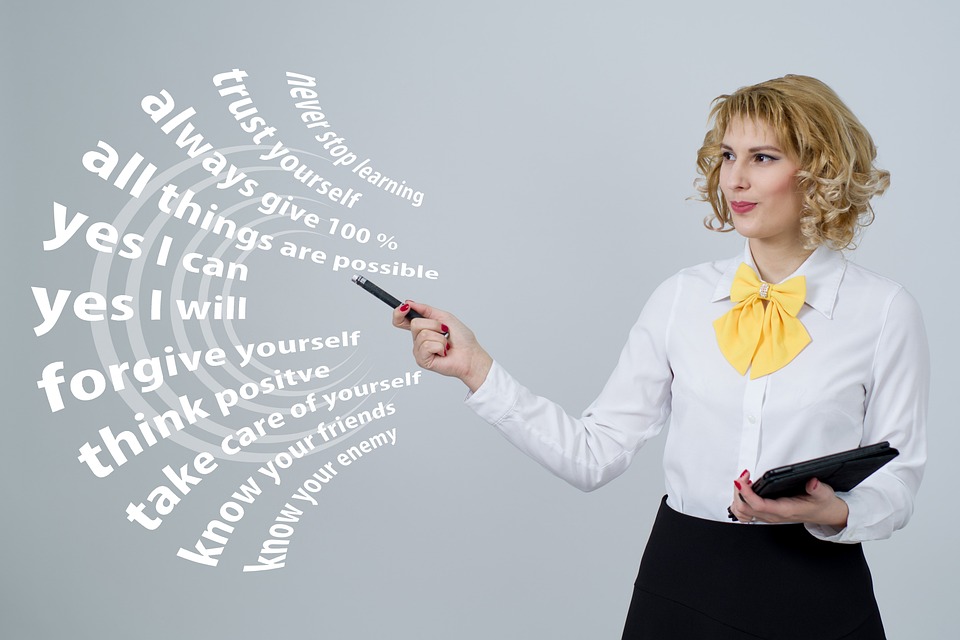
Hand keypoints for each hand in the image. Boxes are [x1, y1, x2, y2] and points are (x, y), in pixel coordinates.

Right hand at [392, 300, 492, 391]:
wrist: (471, 355)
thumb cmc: (462, 339)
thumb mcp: (444, 317)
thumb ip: (426, 309)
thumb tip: (409, 303)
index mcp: (422, 328)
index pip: (401, 320)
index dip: (399, 313)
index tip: (404, 307)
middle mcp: (418, 339)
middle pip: (414, 323)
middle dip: (434, 324)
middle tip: (444, 331)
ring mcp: (419, 350)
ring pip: (422, 334)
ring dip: (439, 337)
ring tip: (446, 344)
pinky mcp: (422, 360)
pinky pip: (426, 346)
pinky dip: (439, 346)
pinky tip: (443, 352)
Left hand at [728, 470, 848, 527]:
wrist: (825, 514)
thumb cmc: (822, 504)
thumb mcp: (824, 494)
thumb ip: (817, 488)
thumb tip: (812, 482)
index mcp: (785, 510)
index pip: (759, 505)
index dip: (747, 493)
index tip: (742, 480)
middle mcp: (774, 516)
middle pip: (745, 508)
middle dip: (739, 491)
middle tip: (745, 475)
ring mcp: (769, 516)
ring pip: (743, 513)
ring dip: (737, 497)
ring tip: (743, 482)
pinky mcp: (767, 514)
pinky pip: (746, 513)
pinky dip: (740, 502)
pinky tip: (744, 491)